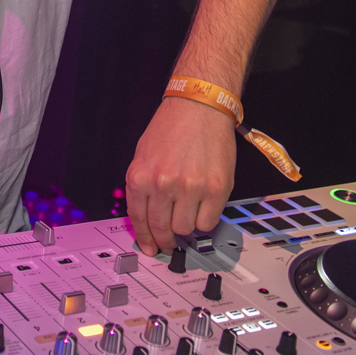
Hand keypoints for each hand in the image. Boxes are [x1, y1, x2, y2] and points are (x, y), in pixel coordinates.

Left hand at [125, 97, 235, 256]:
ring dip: (187, 225)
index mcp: (140, 176)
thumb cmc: (171, 127)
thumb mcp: (143, 156)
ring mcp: (190, 187)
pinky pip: (208, 222)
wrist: (199, 106)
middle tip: (170, 243)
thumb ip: (143, 187)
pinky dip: (205, 219)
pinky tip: (203, 205)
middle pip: (162, 229)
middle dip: (165, 240)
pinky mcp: (216, 188)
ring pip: (186, 229)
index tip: (149, 248)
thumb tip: (146, 219)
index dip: (144, 239)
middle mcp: (163, 184)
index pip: (138, 220)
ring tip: (189, 210)